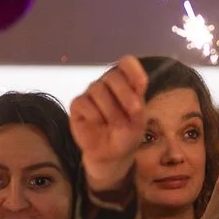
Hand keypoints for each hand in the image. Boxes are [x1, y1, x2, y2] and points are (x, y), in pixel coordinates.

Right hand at [70, 56, 149, 196]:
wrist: (111, 154)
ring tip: (115, 125)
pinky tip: (98, 125)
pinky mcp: (77, 104)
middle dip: (125, 94)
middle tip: (133, 112)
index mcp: (125, 82)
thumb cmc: (126, 134)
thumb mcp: (138, 122)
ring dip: (111, 110)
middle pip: (113, 75)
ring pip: (97, 89)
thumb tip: (135, 98)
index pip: (126, 63)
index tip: (141, 85)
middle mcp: (107, 84)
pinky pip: (84, 102)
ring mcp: (91, 92)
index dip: (133, 70)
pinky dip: (94, 116)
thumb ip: (137, 107)